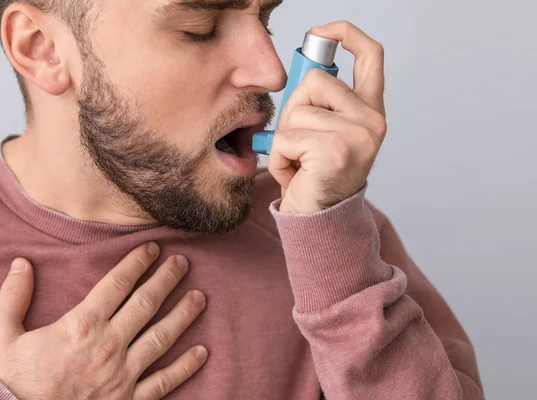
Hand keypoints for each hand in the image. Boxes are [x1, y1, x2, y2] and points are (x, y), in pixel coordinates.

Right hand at [0, 243, 207, 399]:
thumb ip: (12, 297)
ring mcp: (122, 375)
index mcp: (81, 326)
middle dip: (167, 280)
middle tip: (183, 263)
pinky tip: (202, 352)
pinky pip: (164, 382)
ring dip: (183, 315)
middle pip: (146, 304)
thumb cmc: (9, 383)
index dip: (137, 262)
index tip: (154, 248)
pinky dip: (185, 367)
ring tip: (200, 297)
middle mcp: (108, 346)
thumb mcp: (0, 336)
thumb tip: (20, 263)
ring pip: (162, 338)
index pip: (118, 284)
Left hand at [268, 21, 386, 212]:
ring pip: (297, 111)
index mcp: (369, 110)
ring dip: (285, 139)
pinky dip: (280, 158)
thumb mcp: (322, 131)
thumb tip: (304, 72)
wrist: (319, 219)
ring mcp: (358, 135)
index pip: (371, 56)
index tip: (322, 31)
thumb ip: (320, 102)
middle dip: (293, 109)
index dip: (347, 33)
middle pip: (315, 81)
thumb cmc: (315, 175)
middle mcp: (372, 120)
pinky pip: (286, 138)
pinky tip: (295, 174)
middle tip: (299, 142)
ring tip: (299, 162)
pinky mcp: (335, 150)